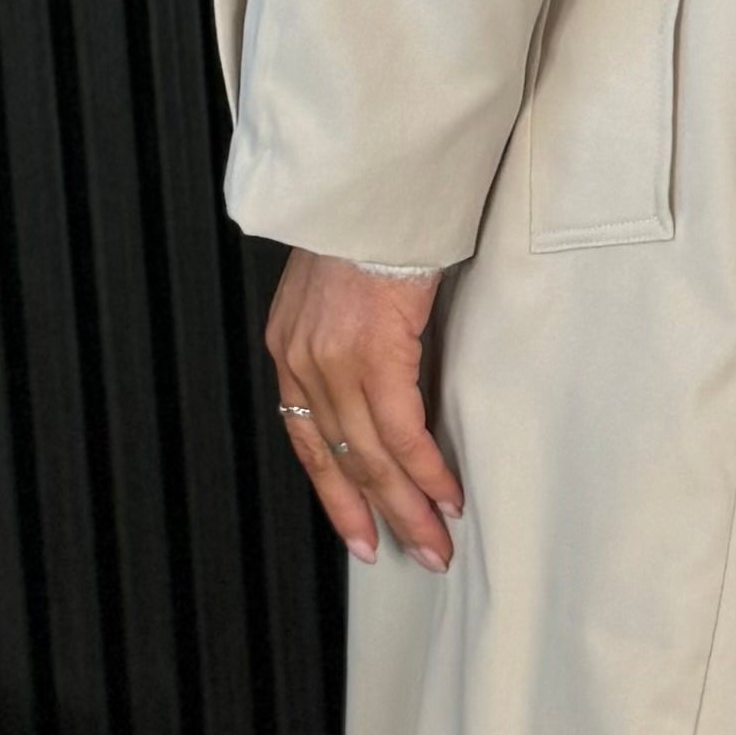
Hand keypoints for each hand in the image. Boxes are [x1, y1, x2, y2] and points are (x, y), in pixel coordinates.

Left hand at [265, 252, 462, 571]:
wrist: (373, 182)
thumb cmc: (369, 225)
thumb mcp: (340, 289)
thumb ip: (349, 337)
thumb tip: (386, 370)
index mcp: (290, 349)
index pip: (308, 441)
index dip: (336, 494)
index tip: (360, 532)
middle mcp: (302, 362)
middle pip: (340, 460)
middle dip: (377, 515)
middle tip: (412, 552)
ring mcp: (333, 361)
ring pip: (371, 456)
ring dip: (408, 505)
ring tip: (436, 541)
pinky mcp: (372, 352)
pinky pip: (401, 430)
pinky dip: (425, 468)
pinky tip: (445, 495)